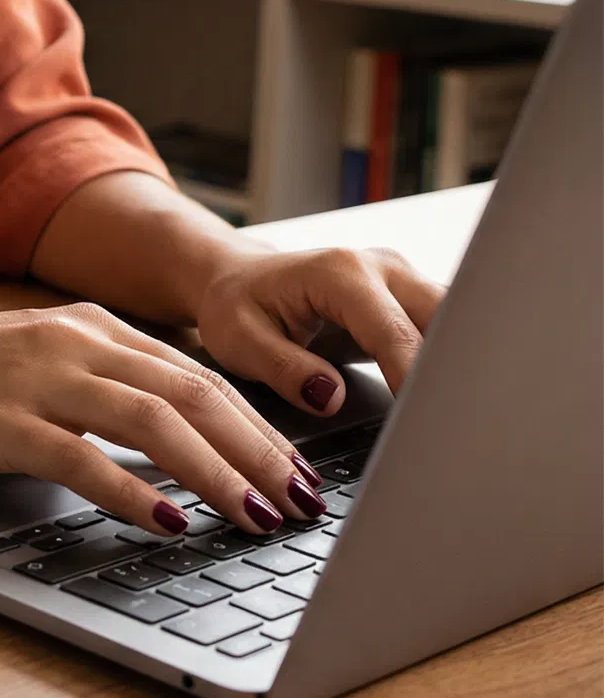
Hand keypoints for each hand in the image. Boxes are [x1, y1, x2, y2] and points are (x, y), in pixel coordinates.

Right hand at [0, 304, 327, 537]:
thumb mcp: (33, 364)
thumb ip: (98, 387)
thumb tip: (173, 442)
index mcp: (88, 327)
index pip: (197, 376)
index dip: (259, 425)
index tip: (299, 470)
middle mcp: (72, 343)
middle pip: (194, 393)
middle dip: (261, 451)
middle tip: (305, 501)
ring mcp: (36, 379)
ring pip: (154, 420)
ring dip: (218, 472)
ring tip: (258, 515)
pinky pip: (84, 457)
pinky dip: (135, 491)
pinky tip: (170, 522)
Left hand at [193, 246, 443, 416]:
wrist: (237, 280)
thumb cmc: (235, 305)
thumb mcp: (238, 339)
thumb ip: (283, 368)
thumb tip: (329, 397)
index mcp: (340, 273)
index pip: (394, 334)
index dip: (413, 381)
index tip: (423, 424)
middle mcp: (382, 268)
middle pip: (447, 320)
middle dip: (455, 373)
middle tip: (457, 428)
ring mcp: (402, 281)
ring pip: (459, 323)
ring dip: (462, 369)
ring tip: (461, 420)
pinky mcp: (410, 301)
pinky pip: (448, 331)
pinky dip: (453, 364)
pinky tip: (449, 402)